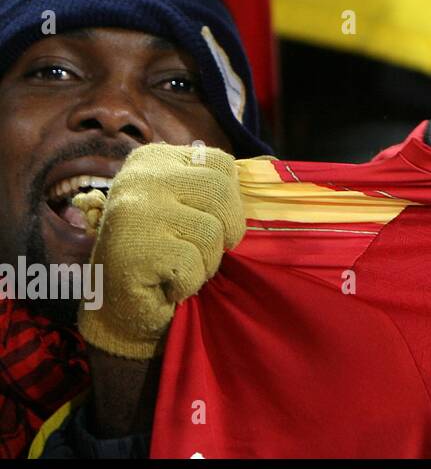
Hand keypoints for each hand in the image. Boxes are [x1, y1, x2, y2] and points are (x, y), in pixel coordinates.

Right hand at [77, 143, 244, 359]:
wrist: (119, 309)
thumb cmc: (163, 253)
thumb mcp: (188, 206)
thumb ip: (217, 186)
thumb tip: (272, 163)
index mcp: (154, 159)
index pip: (220, 163)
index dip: (229, 200)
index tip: (211, 221)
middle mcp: (139, 177)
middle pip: (220, 192)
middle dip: (225, 231)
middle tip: (201, 251)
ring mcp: (133, 212)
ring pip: (211, 232)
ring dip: (204, 261)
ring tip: (177, 267)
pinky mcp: (133, 249)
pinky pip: (192, 265)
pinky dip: (187, 282)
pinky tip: (164, 283)